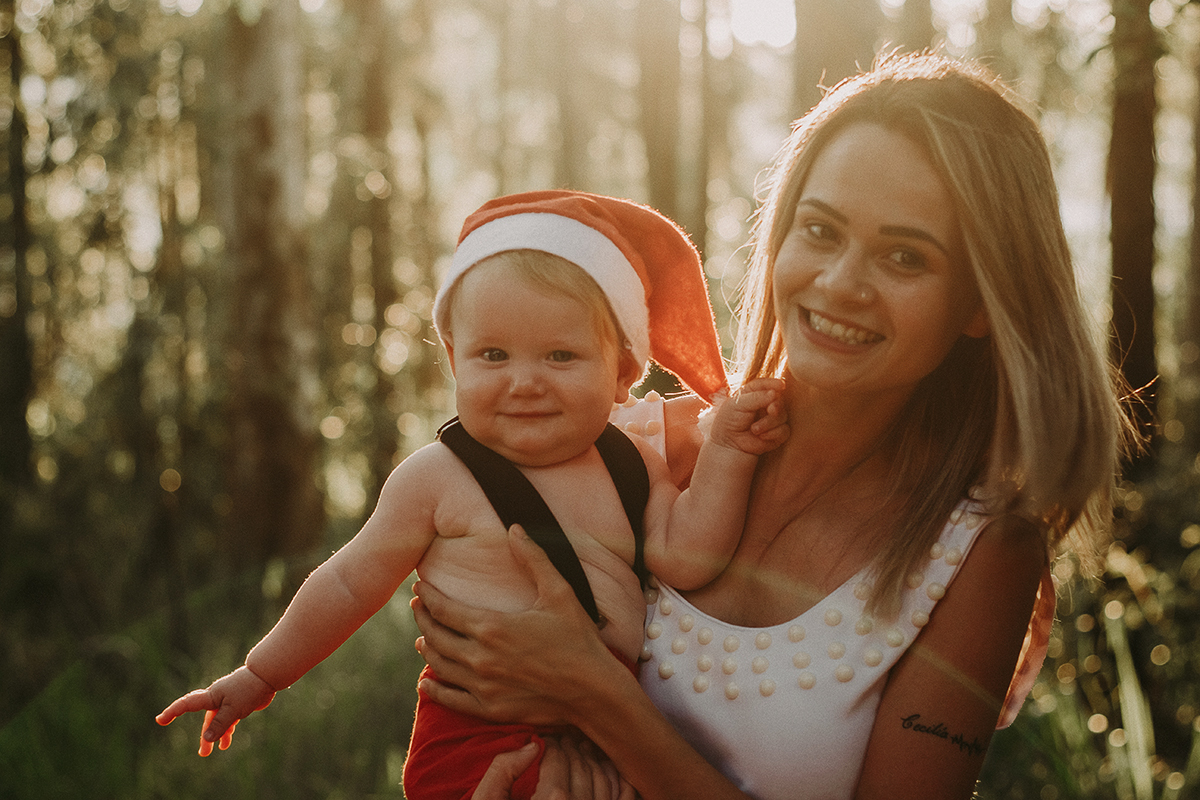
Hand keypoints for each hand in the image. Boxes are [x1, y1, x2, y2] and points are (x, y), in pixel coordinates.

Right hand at [155, 666, 275, 755]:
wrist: (267, 677)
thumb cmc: (248, 690)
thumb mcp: (233, 710)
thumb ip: (219, 725)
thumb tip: (206, 739)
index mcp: (211, 696)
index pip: (187, 704)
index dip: (173, 712)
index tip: (160, 720)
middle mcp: (216, 698)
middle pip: (205, 719)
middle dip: (203, 735)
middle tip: (201, 753)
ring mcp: (227, 701)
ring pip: (217, 721)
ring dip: (215, 736)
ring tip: (212, 752)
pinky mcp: (237, 704)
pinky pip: (228, 720)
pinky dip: (227, 731)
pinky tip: (225, 743)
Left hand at [410, 526, 625, 726]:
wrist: (594, 690)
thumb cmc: (578, 638)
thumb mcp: (559, 592)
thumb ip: (533, 559)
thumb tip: (514, 528)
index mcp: (492, 627)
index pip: (444, 609)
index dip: (427, 597)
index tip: (419, 587)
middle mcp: (480, 657)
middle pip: (436, 636)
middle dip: (423, 619)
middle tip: (418, 608)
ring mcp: (483, 686)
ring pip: (440, 666)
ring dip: (427, 649)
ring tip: (422, 638)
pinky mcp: (490, 709)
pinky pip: (451, 700)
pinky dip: (434, 689)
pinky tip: (426, 683)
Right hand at [472, 738, 635, 799]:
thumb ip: (501, 773)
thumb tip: (532, 746)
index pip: (558, 757)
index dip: (552, 743)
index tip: (545, 740)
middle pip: (582, 765)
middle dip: (572, 749)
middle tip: (564, 742)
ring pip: (605, 780)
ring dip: (594, 761)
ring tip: (581, 753)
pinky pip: (622, 799)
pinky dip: (619, 782)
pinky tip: (607, 773)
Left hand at [706, 377, 787, 454]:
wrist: (728, 444)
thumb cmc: (729, 421)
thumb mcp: (738, 405)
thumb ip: (756, 397)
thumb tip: (775, 393)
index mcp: (753, 393)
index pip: (766, 384)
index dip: (774, 384)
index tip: (781, 385)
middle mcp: (765, 404)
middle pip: (779, 400)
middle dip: (776, 405)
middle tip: (771, 410)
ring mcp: (772, 419)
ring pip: (783, 416)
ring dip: (769, 423)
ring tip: (754, 429)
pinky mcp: (777, 434)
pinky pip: (784, 431)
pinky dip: (773, 434)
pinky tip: (761, 437)